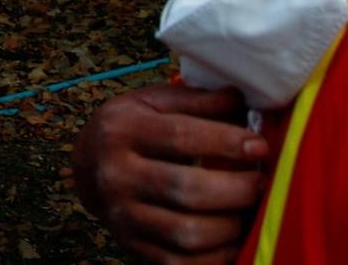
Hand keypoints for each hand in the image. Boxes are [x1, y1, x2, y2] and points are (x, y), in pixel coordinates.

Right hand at [73, 83, 268, 264]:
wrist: (87, 167)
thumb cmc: (131, 128)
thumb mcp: (153, 101)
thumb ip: (197, 100)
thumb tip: (242, 100)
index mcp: (122, 130)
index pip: (180, 137)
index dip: (225, 142)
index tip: (259, 146)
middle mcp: (117, 175)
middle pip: (186, 189)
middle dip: (236, 189)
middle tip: (260, 183)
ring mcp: (122, 216)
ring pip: (186, 232)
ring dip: (230, 226)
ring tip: (249, 211)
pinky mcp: (132, 246)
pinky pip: (180, 263)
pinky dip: (215, 257)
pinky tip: (232, 239)